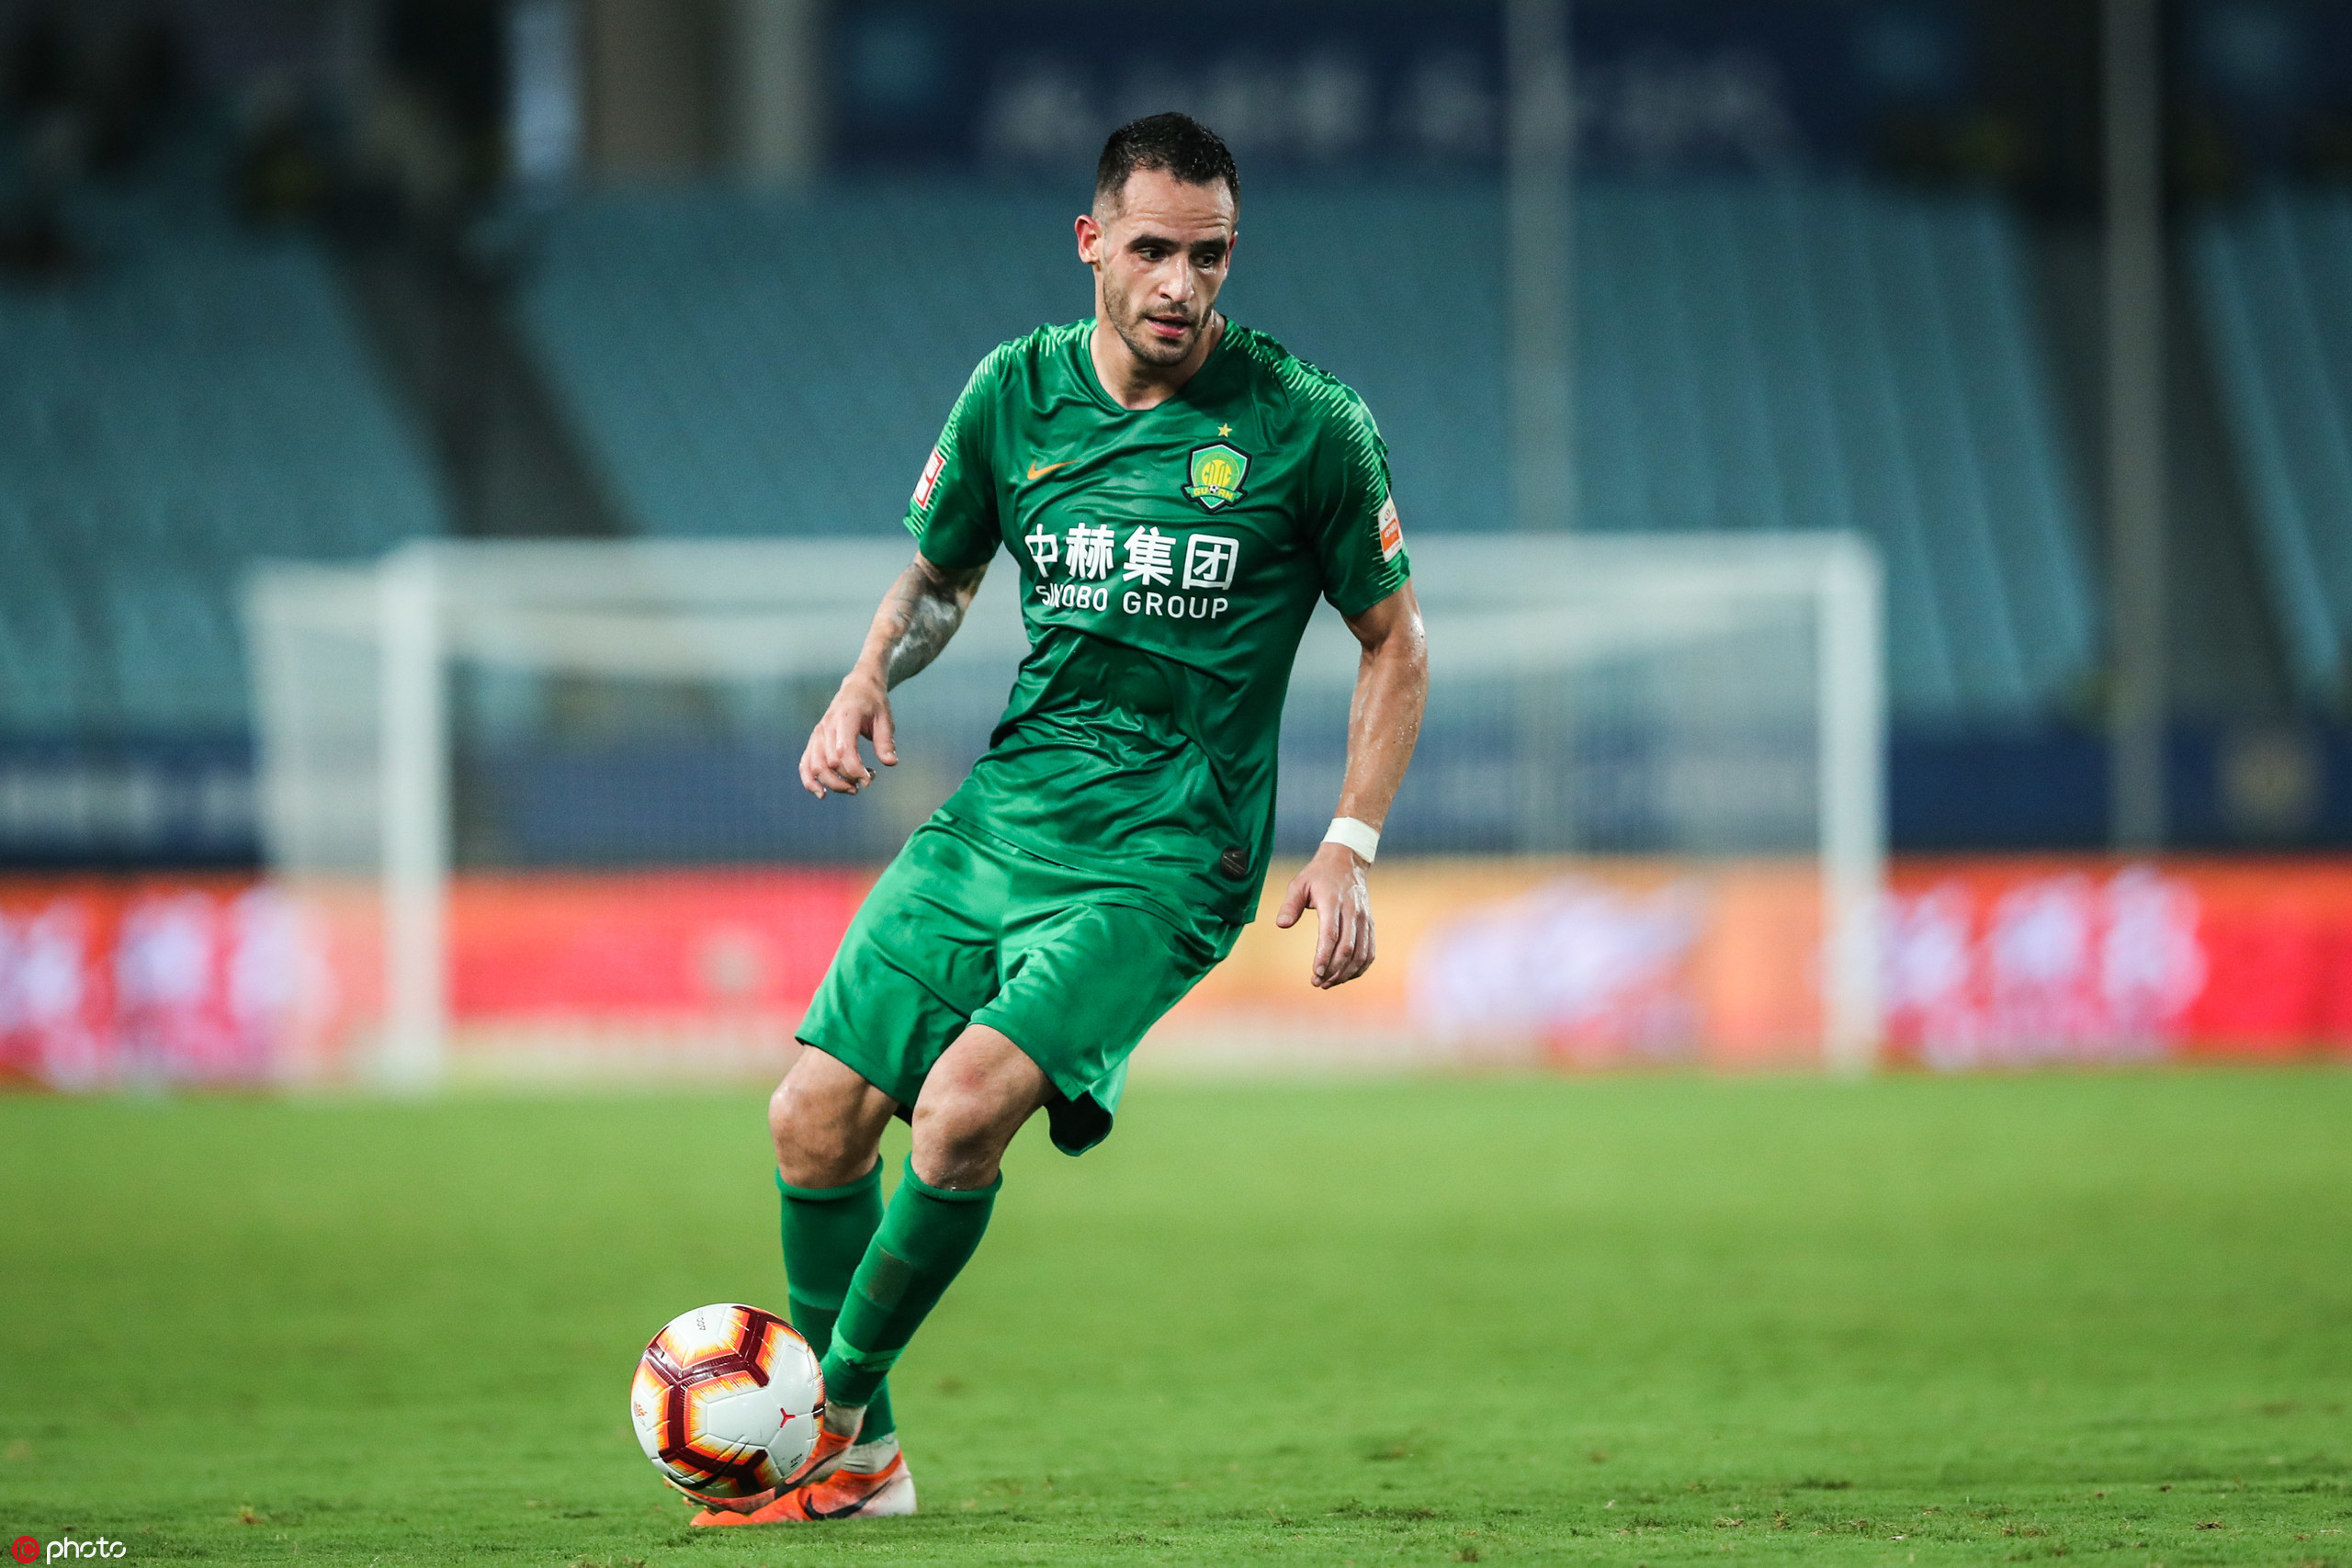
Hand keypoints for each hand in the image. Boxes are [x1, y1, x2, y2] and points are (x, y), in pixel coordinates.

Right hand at [799, 674, 895, 797]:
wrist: (857, 687)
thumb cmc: (873, 703)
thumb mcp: (885, 719)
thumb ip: (886, 742)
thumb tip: (890, 763)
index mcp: (845, 718)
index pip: (844, 750)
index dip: (856, 770)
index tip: (869, 780)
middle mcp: (827, 727)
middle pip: (830, 763)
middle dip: (848, 779)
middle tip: (868, 780)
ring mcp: (818, 734)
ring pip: (816, 766)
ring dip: (833, 784)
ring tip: (853, 789)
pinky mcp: (814, 741)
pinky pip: (805, 764)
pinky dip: (810, 781)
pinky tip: (822, 793)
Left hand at [1274, 841, 1374, 988]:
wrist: (1347, 861)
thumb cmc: (1318, 875)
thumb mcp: (1299, 884)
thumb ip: (1289, 905)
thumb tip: (1281, 925)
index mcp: (1333, 902)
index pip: (1331, 935)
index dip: (1324, 956)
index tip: (1315, 973)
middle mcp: (1352, 912)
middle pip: (1347, 949)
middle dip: (1332, 970)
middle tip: (1316, 982)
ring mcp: (1364, 919)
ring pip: (1361, 954)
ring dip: (1346, 974)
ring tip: (1328, 983)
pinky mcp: (1370, 925)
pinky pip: (1369, 952)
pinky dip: (1360, 968)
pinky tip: (1345, 977)